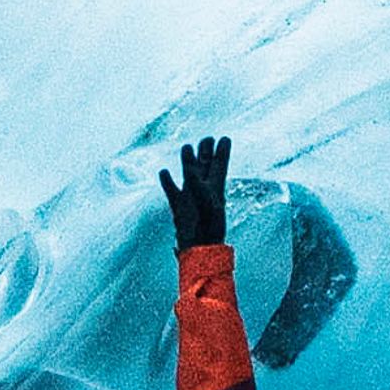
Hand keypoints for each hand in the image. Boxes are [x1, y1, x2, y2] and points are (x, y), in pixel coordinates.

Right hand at [157, 134, 230, 249]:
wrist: (200, 250)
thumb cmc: (208, 228)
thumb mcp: (206, 201)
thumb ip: (196, 181)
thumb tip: (187, 167)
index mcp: (216, 188)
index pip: (220, 165)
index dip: (222, 152)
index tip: (225, 139)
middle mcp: (203, 191)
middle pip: (205, 166)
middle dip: (206, 152)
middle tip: (208, 138)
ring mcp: (190, 198)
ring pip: (188, 174)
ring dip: (187, 160)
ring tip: (187, 146)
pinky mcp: (178, 208)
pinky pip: (171, 190)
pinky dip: (167, 181)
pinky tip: (164, 172)